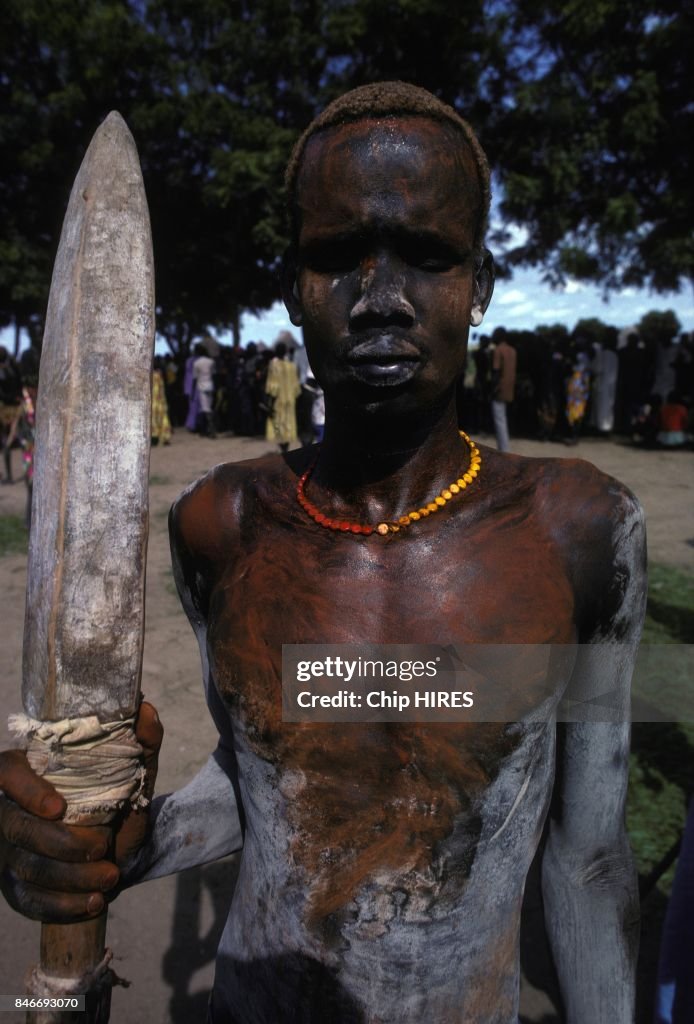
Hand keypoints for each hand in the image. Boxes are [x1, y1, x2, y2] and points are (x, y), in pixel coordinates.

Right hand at [0, 702, 162, 922]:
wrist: (120, 851)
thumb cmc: (119, 803)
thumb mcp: (135, 775)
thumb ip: (141, 743)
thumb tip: (145, 709)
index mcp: (31, 772)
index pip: (6, 773)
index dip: (25, 790)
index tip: (59, 807)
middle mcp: (10, 810)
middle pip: (16, 827)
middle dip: (62, 844)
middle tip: (102, 848)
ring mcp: (9, 851)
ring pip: (26, 867)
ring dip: (71, 877)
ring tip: (110, 877)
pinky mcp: (16, 886)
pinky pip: (29, 901)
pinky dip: (63, 905)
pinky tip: (92, 902)